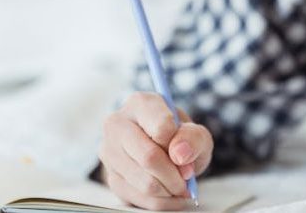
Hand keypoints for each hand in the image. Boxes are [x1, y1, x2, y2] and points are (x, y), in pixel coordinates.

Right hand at [99, 91, 213, 210]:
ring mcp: (109, 150)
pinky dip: (160, 202)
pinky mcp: (109, 176)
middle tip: (187, 179)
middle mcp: (118, 123)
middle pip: (149, 157)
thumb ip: (193, 138)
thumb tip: (179, 153)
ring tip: (180, 186)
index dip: (179, 145)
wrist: (164, 150)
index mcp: (140, 103)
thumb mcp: (196, 133)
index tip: (186, 154)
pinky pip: (137, 198)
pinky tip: (169, 194)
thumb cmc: (179, 137)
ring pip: (143, 181)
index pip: (161, 127)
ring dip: (169, 190)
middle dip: (175, 175)